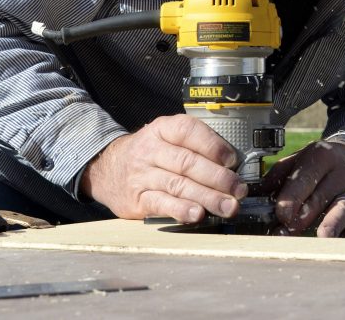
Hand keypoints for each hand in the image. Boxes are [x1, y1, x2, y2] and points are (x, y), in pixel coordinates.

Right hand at [79, 114, 247, 222]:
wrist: (105, 168)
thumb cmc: (149, 154)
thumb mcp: (166, 138)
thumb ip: (194, 146)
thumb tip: (232, 165)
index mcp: (163, 129)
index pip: (188, 131)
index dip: (213, 145)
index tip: (232, 160)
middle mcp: (151, 150)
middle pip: (187, 162)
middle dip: (218, 177)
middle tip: (238, 189)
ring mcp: (142, 175)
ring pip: (178, 185)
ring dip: (207, 197)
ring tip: (228, 206)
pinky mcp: (136, 199)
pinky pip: (161, 204)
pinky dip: (181, 210)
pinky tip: (198, 214)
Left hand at [259, 140, 344, 237]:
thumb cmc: (316, 165)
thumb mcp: (297, 160)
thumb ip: (276, 177)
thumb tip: (254, 196)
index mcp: (320, 157)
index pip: (304, 179)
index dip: (291, 198)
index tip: (280, 215)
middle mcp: (340, 173)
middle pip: (320, 198)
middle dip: (302, 218)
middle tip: (284, 233)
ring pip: (342, 209)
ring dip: (331, 225)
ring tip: (322, 237)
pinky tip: (339, 247)